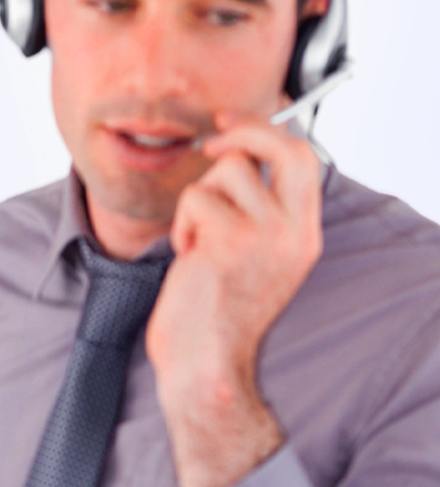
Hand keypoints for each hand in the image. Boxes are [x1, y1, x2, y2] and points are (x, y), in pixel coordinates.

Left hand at [145, 115, 323, 486]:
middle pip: (279, 147)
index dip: (266, 129)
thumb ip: (258, 213)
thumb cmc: (216, 314)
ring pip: (222, 172)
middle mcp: (293, 233)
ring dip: (197, 203)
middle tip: (211, 138)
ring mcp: (265, 235)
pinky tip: (187, 259)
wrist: (206, 364)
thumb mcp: (254, 260)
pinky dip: (181, 226)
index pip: (303, 158)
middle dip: (241, 130)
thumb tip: (237, 153)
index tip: (232, 122)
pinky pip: (195, 199)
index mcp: (303, 236)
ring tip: (197, 244)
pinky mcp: (230, 240)